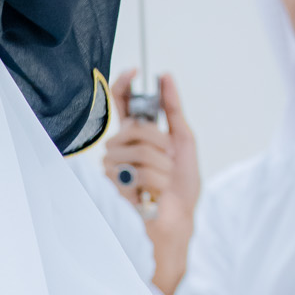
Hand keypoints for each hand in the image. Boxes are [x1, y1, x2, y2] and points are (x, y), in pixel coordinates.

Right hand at [103, 70, 200, 294]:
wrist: (177, 223)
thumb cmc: (179, 191)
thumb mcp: (184, 144)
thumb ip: (173, 110)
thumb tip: (166, 78)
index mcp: (136, 137)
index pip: (122, 104)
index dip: (125, 85)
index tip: (136, 71)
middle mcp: (119, 150)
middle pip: (134, 127)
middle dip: (161, 143)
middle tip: (169, 161)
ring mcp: (112, 168)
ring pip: (136, 149)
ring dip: (161, 167)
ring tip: (163, 184)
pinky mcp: (111, 187)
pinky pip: (134, 171)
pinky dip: (154, 183)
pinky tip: (153, 195)